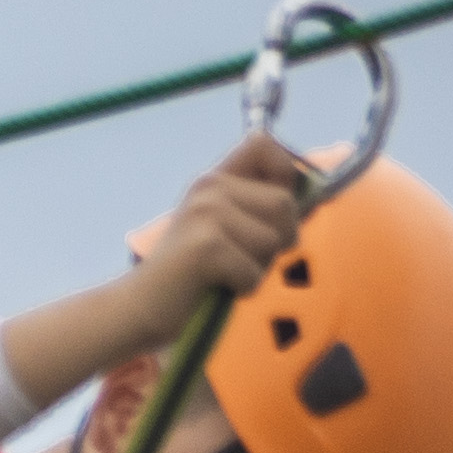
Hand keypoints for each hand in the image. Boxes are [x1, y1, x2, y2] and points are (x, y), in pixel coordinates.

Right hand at [117, 135, 317, 345]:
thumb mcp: (221, 227)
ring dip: (258, 267)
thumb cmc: (189, 274)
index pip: (262, 144)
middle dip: (277, 239)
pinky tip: (216, 287)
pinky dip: (243, 288)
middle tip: (242, 257)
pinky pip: (255, 271)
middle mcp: (209, 188)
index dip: (284, 171)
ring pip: (274, 239)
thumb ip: (255, 206)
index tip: (274, 207)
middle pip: (285, 204)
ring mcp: (206, 214)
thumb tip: (313, 196)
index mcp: (213, 180)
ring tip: (226, 273)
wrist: (138, 308)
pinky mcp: (206, 246)